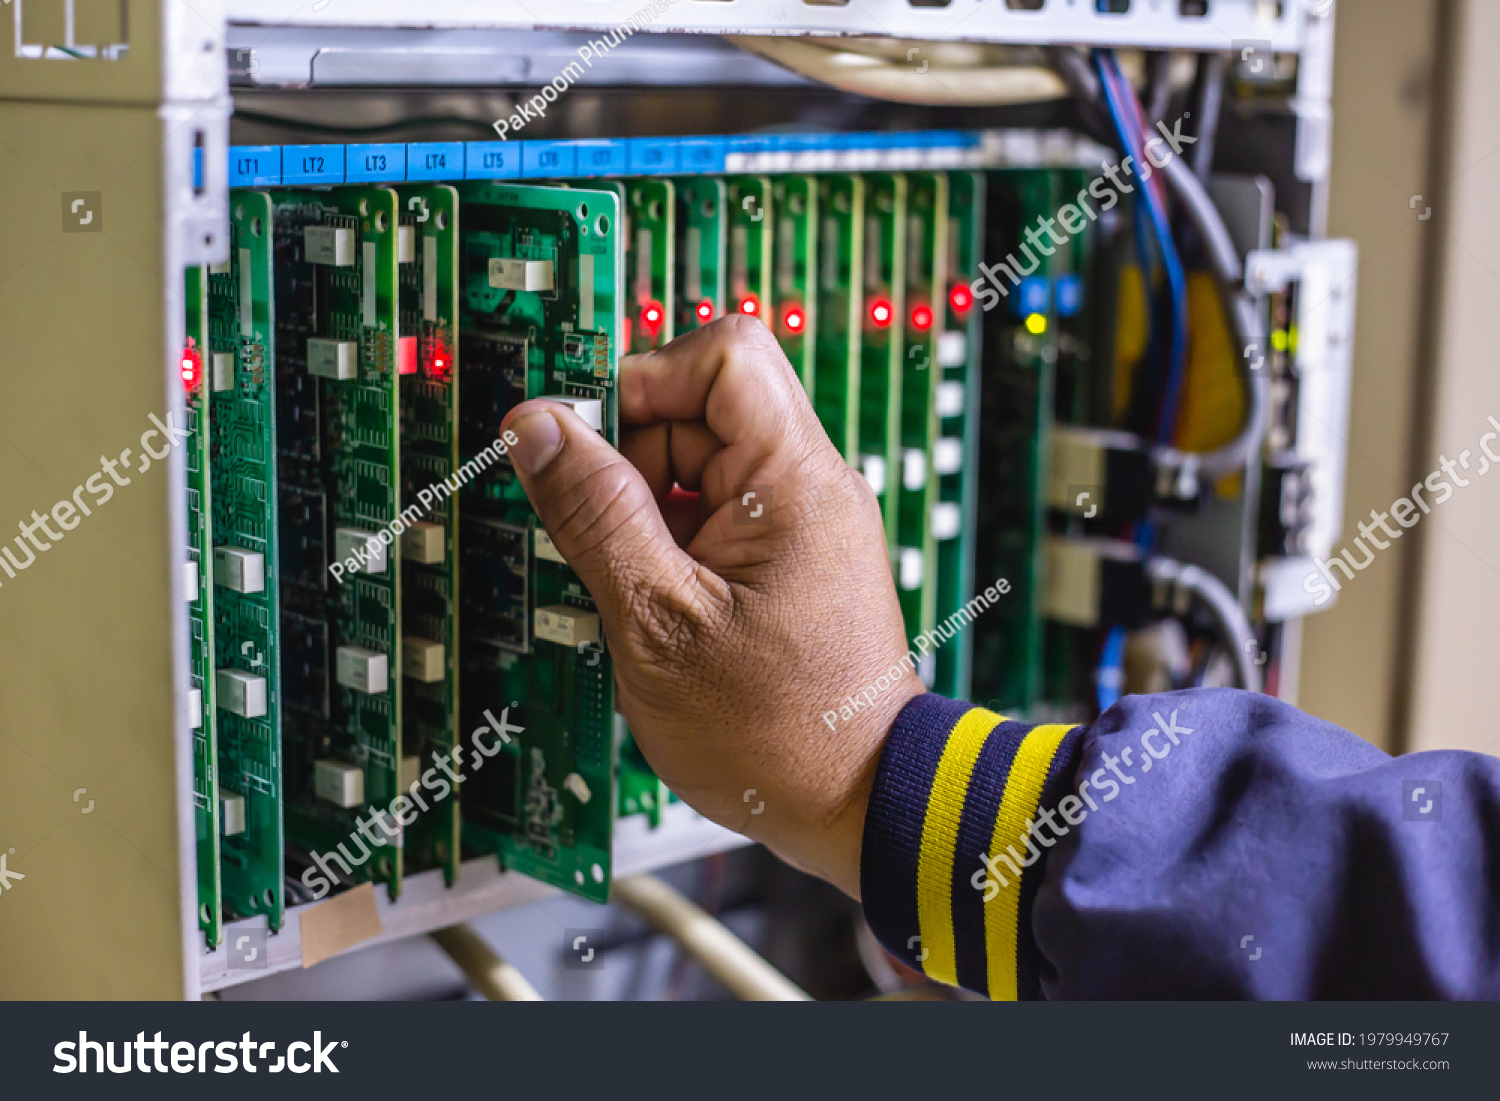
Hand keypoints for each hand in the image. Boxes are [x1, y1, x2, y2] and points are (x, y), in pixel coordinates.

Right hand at [500, 316, 922, 897]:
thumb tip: (539, 429)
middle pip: (697, 407)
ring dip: (643, 514)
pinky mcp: (785, 555)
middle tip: (614, 549)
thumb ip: (595, 513)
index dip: (645, 381)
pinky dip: (667, 545)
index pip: (724, 352)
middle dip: (632, 464)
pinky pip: (709, 512)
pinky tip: (658, 607)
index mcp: (795, 480)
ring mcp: (799, 520)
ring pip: (694, 463)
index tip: (587, 444)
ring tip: (642, 594)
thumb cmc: (777, 732)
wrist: (851, 801)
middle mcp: (808, 485)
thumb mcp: (657, 621)